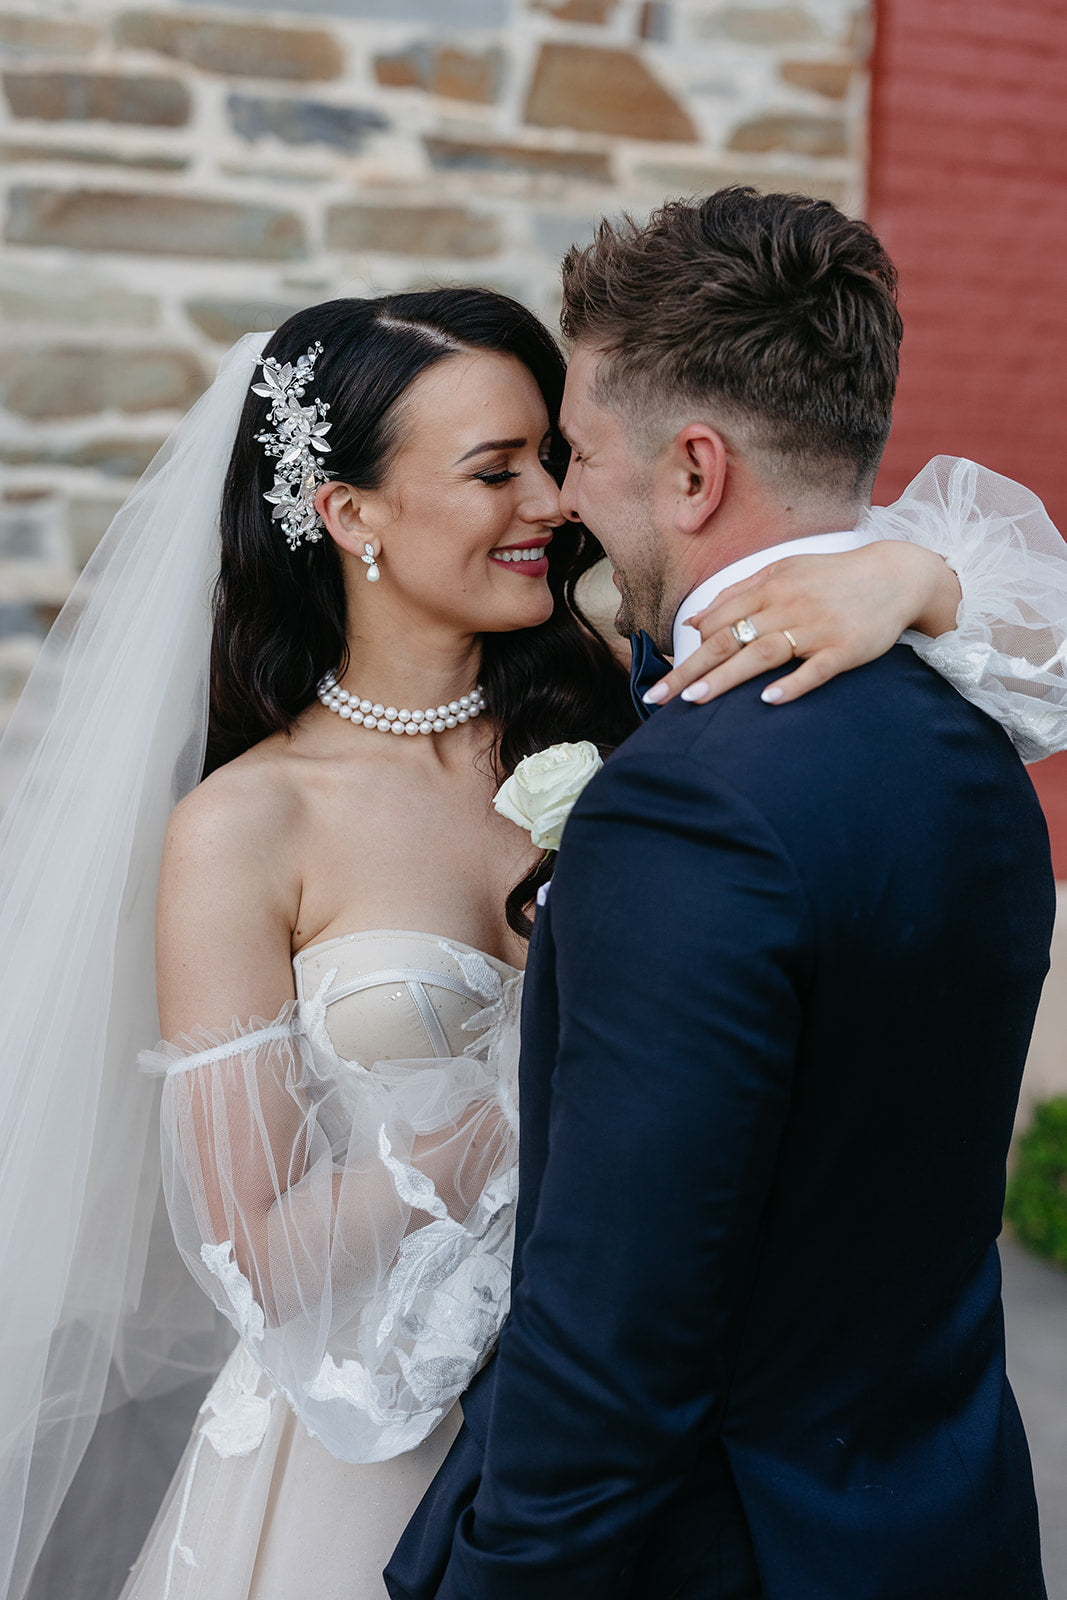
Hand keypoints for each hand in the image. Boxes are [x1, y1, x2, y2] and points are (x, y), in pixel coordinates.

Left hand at [646, 540, 961, 707]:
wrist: (897, 575)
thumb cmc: (832, 577)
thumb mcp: (783, 571)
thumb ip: (739, 594)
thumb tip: (696, 620)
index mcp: (769, 587)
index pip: (717, 622)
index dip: (686, 652)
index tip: (660, 680)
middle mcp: (787, 606)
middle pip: (729, 641)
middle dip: (690, 670)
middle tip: (657, 698)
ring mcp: (816, 628)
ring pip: (763, 654)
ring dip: (726, 678)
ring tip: (694, 701)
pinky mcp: (845, 649)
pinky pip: (815, 669)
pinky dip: (792, 684)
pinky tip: (768, 701)